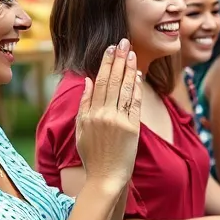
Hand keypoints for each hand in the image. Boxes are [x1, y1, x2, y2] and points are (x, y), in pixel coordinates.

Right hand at [75, 40, 142, 195]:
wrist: (106, 177)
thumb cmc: (93, 155)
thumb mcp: (81, 130)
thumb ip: (84, 105)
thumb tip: (88, 81)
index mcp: (89, 114)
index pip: (99, 82)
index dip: (105, 63)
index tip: (110, 49)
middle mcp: (103, 115)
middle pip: (111, 81)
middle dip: (117, 59)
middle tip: (122, 42)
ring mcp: (118, 121)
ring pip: (124, 89)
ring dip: (128, 68)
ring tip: (131, 52)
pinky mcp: (132, 128)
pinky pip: (135, 103)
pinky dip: (136, 87)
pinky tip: (138, 73)